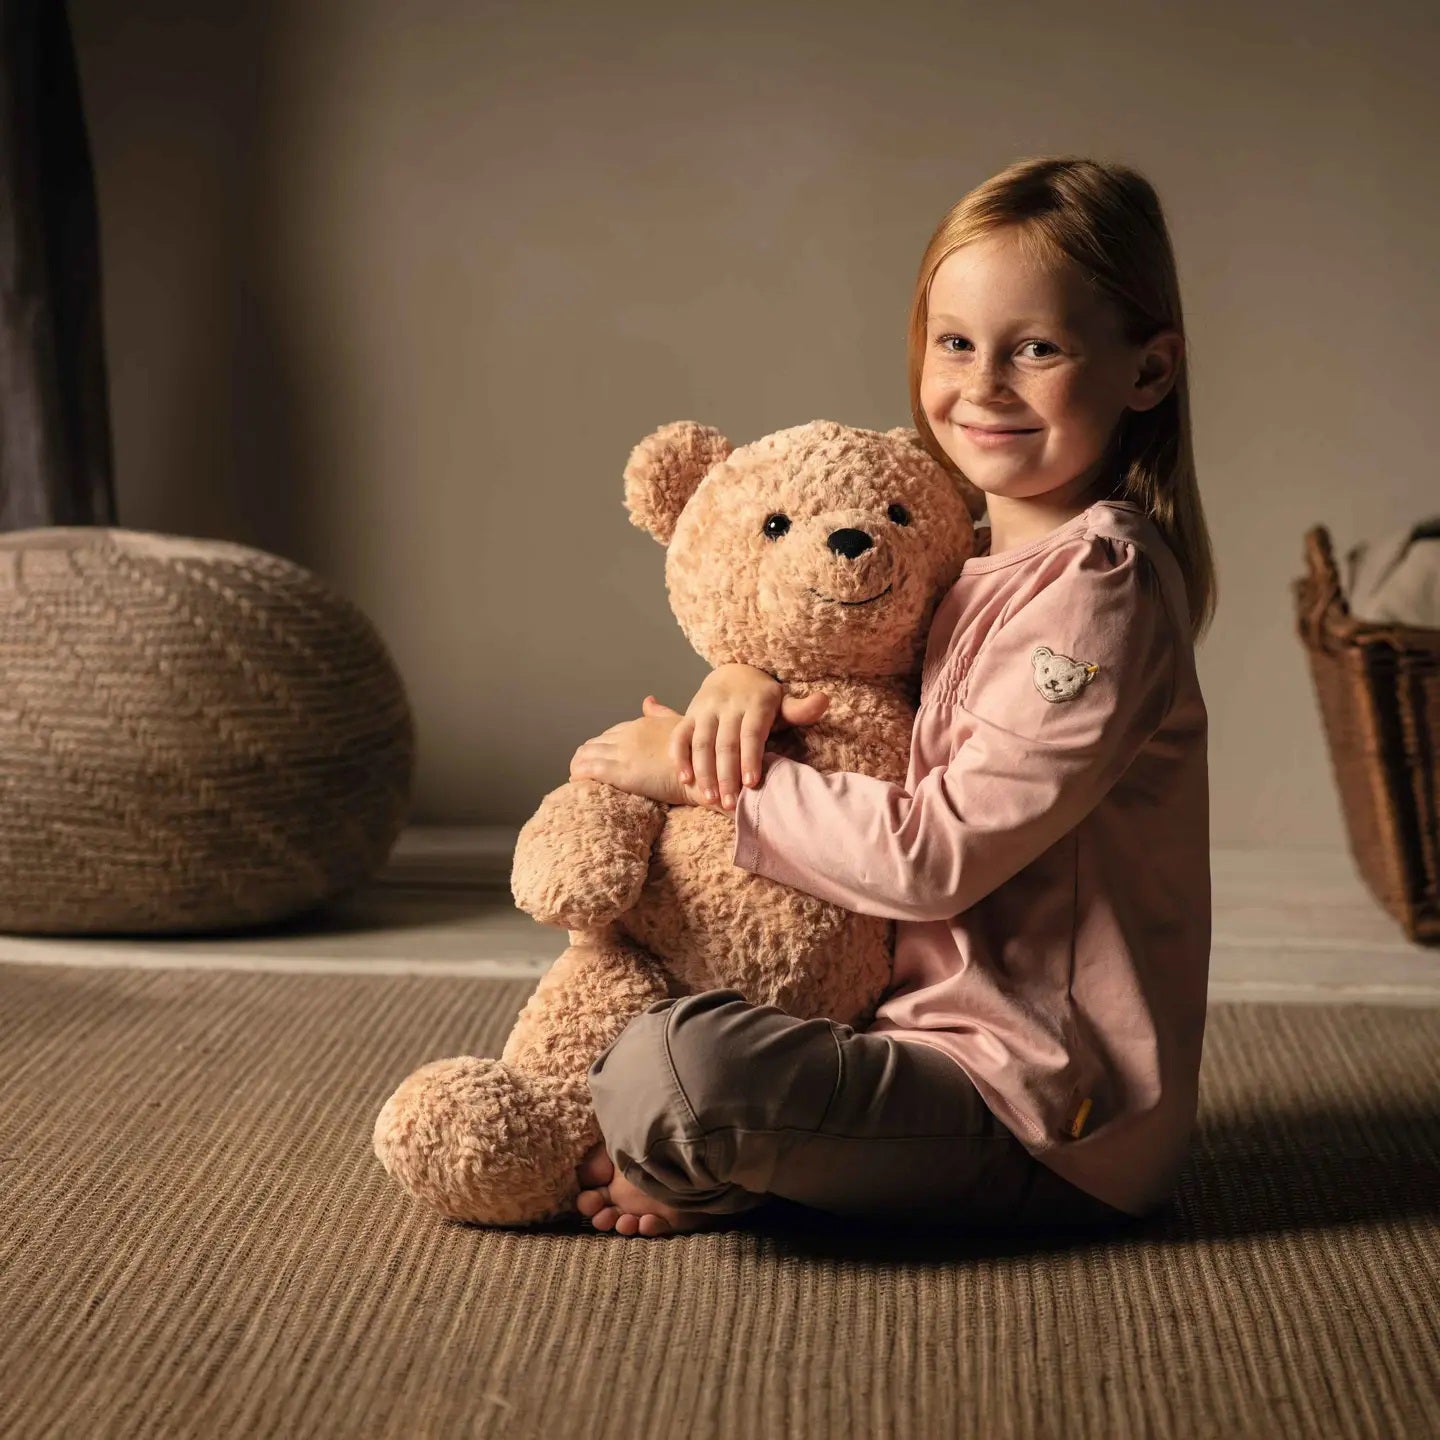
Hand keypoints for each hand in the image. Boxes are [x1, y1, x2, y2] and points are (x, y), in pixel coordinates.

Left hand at [569, 707, 712, 807]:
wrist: (707, 772)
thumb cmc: (700, 754)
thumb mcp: (680, 725)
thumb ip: (661, 714)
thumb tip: (648, 700)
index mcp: (642, 725)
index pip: (611, 733)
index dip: (602, 745)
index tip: (598, 755)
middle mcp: (629, 735)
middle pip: (596, 743)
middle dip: (586, 756)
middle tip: (582, 769)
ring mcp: (624, 752)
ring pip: (587, 754)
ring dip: (578, 765)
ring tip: (575, 776)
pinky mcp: (622, 771)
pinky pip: (589, 769)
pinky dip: (579, 773)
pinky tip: (575, 780)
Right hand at [667, 663, 829, 810]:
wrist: (732, 674)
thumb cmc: (763, 700)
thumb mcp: (782, 702)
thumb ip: (799, 709)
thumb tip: (823, 700)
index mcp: (755, 703)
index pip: (752, 733)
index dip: (751, 758)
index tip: (751, 783)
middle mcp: (727, 705)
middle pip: (725, 743)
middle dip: (727, 774)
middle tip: (730, 803)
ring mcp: (706, 710)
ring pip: (702, 743)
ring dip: (704, 772)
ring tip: (710, 798)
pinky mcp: (689, 715)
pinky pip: (680, 736)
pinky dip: (680, 757)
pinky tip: (685, 779)